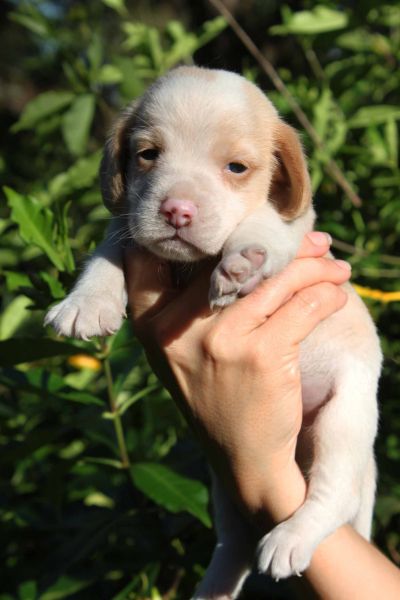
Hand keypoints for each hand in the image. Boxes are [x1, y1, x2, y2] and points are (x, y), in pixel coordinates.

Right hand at [124, 233, 350, 521]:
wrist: (242, 457)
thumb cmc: (215, 396)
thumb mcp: (181, 353)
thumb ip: (190, 305)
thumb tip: (238, 243)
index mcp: (150, 324)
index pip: (154, 256)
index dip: (186, 233)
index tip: (226, 223)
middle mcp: (179, 327)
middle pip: (230, 256)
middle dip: (278, 242)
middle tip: (311, 240)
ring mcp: (221, 339)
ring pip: (276, 276)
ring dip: (314, 265)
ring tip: (333, 264)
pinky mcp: (262, 355)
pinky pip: (304, 304)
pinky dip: (327, 293)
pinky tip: (336, 293)